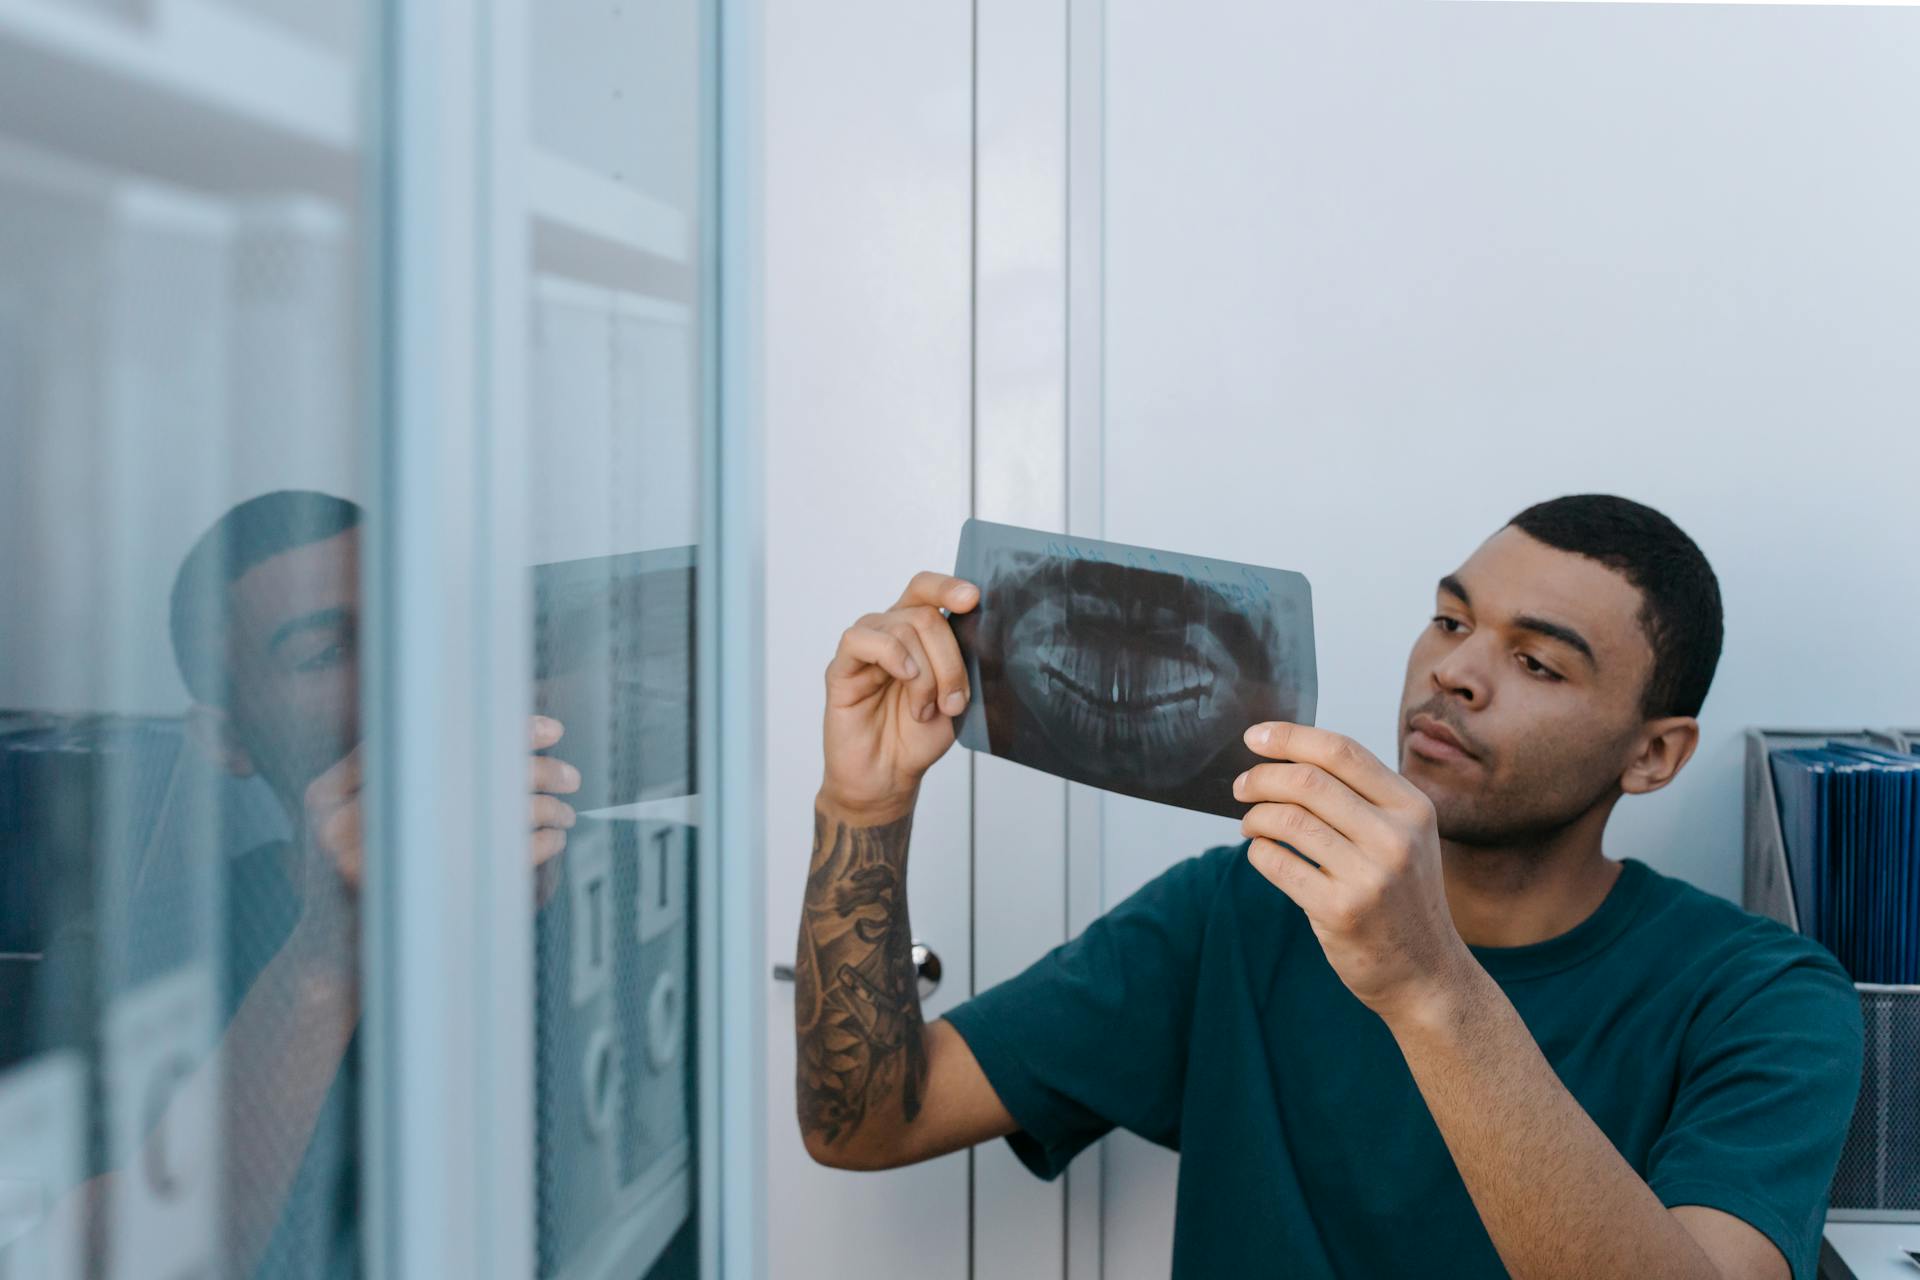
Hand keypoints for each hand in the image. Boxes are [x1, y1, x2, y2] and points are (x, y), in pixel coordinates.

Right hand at [302, 716, 579, 888]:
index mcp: (329, 793)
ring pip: (485, 815)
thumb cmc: (368, 869)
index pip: (427, 741)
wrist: (337, 954)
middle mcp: (342, 827)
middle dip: (532, 772)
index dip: (495, 731)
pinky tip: (553, 839)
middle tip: (571, 776)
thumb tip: (496, 732)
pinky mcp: (415, 903)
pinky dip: (535, 845)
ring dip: (540, 810)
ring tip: (566, 811)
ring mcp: (378, 867)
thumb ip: (402, 774)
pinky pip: (494, 861)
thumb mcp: (361, 815)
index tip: (551, 730)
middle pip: (463, 775)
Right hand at [820, 571, 978, 821]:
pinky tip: (904, 678)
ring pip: (901, 629)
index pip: (926, 590)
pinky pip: (861, 640)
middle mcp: (889, 634)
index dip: (948, 587)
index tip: (973, 599)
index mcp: (916, 634)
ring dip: (925, 673)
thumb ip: (961, 664)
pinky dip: (892, 655)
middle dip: (949, 659)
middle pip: (924, 615)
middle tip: (953, 700)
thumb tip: (978, 635)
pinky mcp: (841, 670)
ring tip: (925, 708)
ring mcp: (864, 650)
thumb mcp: (954, 698)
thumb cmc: (916, 739)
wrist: (888, 778)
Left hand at [1234, 722, 1472, 1023]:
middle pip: (1307, 780)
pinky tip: (1261, 852)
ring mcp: (1370, 875)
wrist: (1426, 974)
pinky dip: (1258, 851)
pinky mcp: (1341, 910)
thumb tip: (1289, 756)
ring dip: (1254, 816)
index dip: (1289, 737)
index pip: (1341, 751)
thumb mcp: (1405, 838)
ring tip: (1249, 824)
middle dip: (1261, 777)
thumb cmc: (1403, 898)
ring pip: (1287, 819)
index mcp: (1412, 807)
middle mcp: (1396, 836)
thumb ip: (1363, 798)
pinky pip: (1277, 862)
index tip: (1254, 736)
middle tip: (1241, 786)